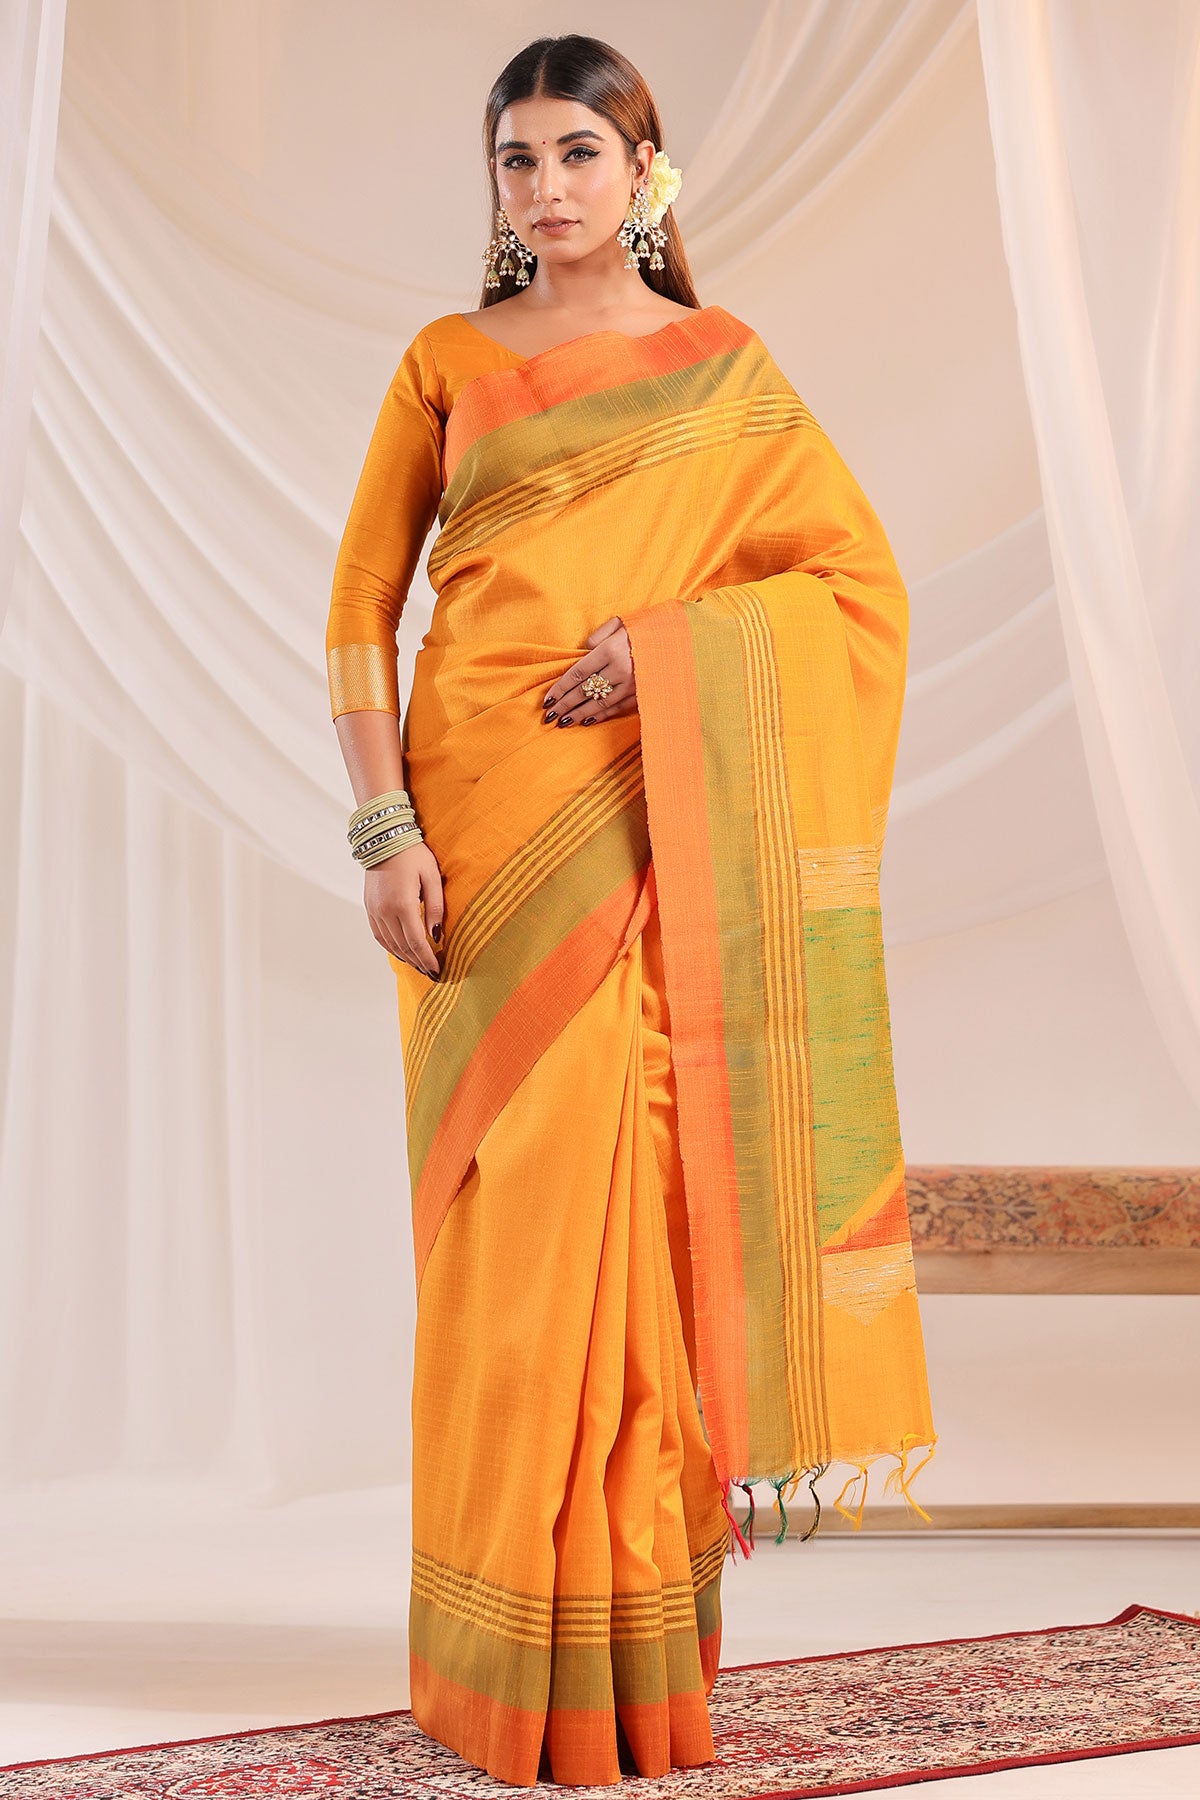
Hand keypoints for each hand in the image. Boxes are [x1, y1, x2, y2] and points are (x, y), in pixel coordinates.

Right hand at [365, 839, 443, 978]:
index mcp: (402, 903)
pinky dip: (392, 947)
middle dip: (419, 962)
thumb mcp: (432, 877)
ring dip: (406, 958)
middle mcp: (384, 910)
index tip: (438, 970)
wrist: (384, 839)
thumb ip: (436, 907)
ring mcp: (374, 910)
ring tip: (420, 966)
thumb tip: (436, 935)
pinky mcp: (369, 907)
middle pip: (403, 947)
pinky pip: (379, 935)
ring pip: (390, 944)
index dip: (427, 959)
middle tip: (433, 973)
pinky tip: (403, 952)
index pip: (416, 941)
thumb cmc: (413, 855)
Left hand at [542, 616, 637, 726]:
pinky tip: (588, 720)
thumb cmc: (648, 626)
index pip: (578, 673)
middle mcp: (621, 670)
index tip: (547, 700)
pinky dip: (602, 715)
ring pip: (601, 703)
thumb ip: (599, 636)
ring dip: (580, 714)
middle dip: (566, 705)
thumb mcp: (622, 621)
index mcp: (612, 650)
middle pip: (586, 691)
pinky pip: (619, 708)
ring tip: (564, 722)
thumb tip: (584, 652)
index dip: (561, 688)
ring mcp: (633, 684)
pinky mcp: (644, 693)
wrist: (684, 636)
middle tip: (549, 717)